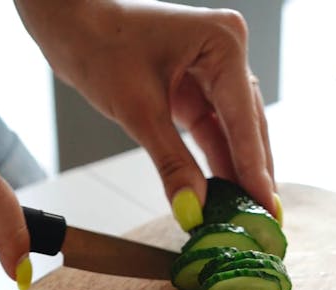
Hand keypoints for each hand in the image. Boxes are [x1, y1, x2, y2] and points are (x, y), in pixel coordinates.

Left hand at [14, 0, 276, 223]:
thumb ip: (171, 164)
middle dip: (253, 174)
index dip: (255, 169)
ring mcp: (214, 68)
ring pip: (235, 132)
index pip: (244, 119)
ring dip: (237, 172)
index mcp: (223, 43)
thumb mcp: (138, 112)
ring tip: (247, 214)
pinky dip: (217, 161)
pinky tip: (224, 193)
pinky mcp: (197, 85)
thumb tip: (193, 209)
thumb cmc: (98, 46)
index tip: (267, 209)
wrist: (68, 23)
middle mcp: (226, 51)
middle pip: (248, 126)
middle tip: (264, 220)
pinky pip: (214, 130)